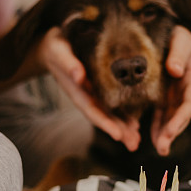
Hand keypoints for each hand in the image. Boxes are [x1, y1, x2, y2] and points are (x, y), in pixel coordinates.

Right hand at [39, 27, 140, 150]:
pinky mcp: (99, 88)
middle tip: (134, 144)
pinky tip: (135, 125)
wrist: (53, 46)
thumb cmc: (56, 47)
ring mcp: (92, 94)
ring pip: (109, 114)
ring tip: (137, 140)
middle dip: (118, 131)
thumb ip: (67, 63)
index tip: (118, 135)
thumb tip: (78, 76)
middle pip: (103, 117)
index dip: (104, 123)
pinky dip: (123, 115)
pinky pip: (113, 104)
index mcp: (76, 90)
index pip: (91, 110)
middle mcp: (85, 95)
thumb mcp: (58, 51)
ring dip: (123, 127)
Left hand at [150, 26, 190, 155]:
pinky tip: (152, 140)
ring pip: (171, 118)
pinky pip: (161, 115)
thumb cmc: (179, 35)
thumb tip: (175, 70)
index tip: (171, 130)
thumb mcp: (181, 39)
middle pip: (181, 115)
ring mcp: (176, 95)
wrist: (175, 33)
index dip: (180, 117)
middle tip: (162, 147)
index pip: (189, 102)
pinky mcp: (165, 97)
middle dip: (172, 132)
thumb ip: (178, 53)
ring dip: (166, 134)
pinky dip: (157, 127)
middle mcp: (187, 90)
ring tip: (160, 149)